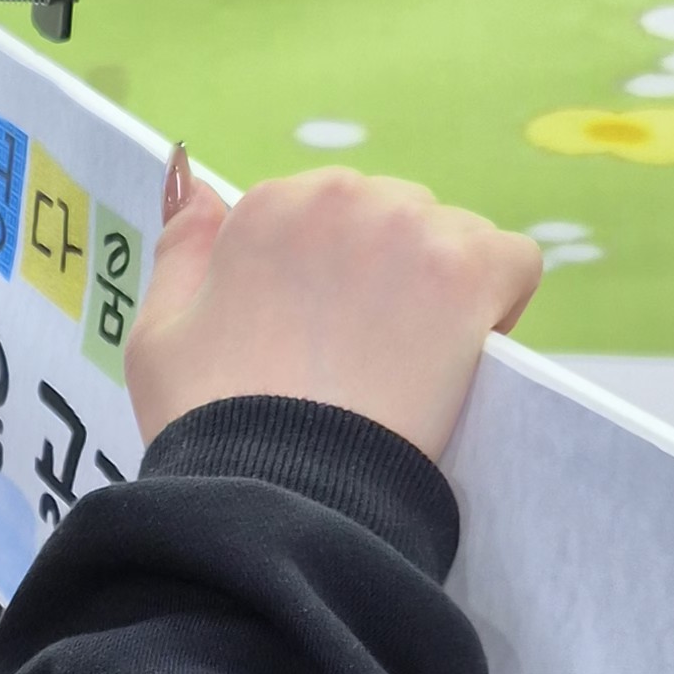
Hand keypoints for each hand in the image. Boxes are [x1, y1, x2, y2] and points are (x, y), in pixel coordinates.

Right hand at [123, 158, 544, 464]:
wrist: (274, 487)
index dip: (333, 280)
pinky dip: (501, 305)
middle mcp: (339, 196)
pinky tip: (464, 355)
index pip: (328, 216)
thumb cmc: (207, 423)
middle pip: (395, 217)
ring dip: (444, 289)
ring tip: (414, 364)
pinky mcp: (465, 270)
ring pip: (455, 239)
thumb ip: (182, 250)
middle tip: (371, 358)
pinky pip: (514, 263)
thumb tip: (198, 186)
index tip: (327, 341)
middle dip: (391, 275)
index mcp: (266, 206)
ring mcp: (406, 229)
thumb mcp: (158, 334)